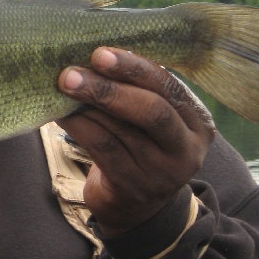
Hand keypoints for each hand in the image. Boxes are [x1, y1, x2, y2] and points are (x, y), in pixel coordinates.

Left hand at [56, 47, 215, 236]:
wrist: (137, 205)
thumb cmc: (141, 144)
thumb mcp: (153, 118)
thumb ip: (139, 89)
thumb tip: (97, 52)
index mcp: (198, 121)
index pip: (169, 86)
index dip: (134, 67)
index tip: (100, 53)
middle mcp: (186, 148)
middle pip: (151, 111)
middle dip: (108, 88)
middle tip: (71, 73)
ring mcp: (162, 173)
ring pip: (120, 130)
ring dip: (86, 105)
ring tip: (61, 86)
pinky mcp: (134, 188)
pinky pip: (102, 149)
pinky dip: (78, 127)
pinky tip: (60, 113)